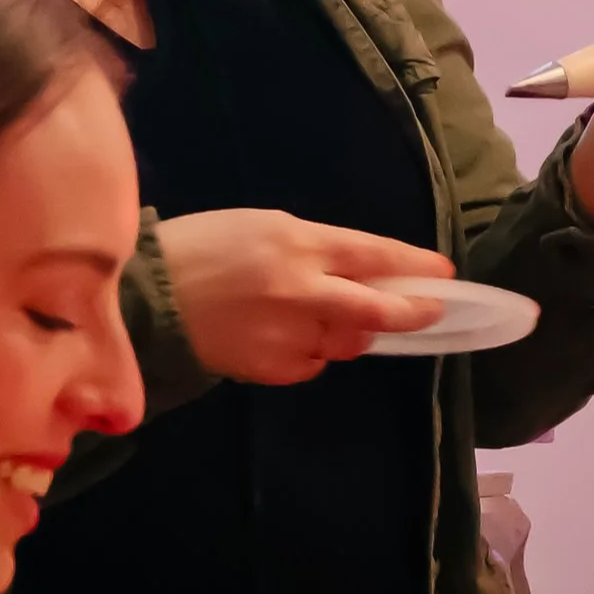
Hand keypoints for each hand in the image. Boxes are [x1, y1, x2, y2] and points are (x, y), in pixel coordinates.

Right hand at [154, 208, 453, 385]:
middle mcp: (302, 290)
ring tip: (309, 315)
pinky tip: (276, 336)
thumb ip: (316, 250)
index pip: (375, 257)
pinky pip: (311, 364)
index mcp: (299, 243)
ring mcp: (288, 334)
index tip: (444, 275)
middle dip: (410, 313)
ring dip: (345, 333)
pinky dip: (309, 353)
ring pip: (344, 343)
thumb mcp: (264, 226)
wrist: (149, 297)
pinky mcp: (272, 368)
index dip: (415, 268)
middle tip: (429, 311)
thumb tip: (363, 276)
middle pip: (376, 311)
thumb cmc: (203, 248)